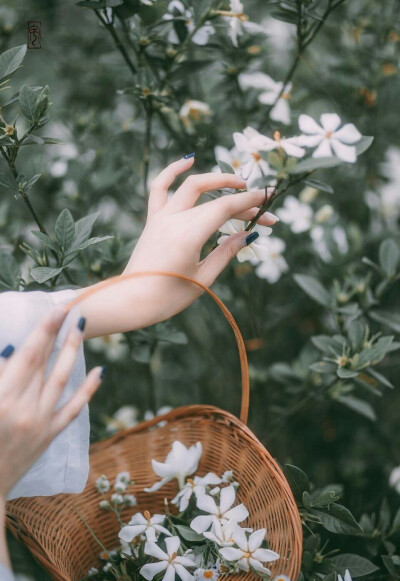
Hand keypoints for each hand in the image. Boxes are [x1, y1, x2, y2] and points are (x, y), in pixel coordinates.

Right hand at [0, 309, 102, 499]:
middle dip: (57, 332)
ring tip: (80, 328)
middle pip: (45, 361)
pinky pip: (73, 409)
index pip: (28, 355)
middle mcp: (24, 409)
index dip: (43, 329)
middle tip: (71, 307)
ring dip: (73, 351)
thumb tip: (11, 350)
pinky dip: (87, 390)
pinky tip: (99, 371)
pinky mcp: (49, 436)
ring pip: (61, 379)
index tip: (56, 308)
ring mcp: (40, 423)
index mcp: (1, 400)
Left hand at [79, 155, 277, 337]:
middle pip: (215, 200)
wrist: (130, 302)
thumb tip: (248, 234)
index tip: (269, 199)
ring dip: (217, 181)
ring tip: (239, 183)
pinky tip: (189, 160)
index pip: (225, 208)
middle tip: (263, 211)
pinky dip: (172, 171)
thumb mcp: (202, 279)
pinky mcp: (152, 220)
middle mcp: (174, 220)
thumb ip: (225, 253)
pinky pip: (160, 188)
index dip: (250, 201)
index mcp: (188, 236)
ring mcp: (161, 217)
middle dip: (243, 202)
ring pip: (192, 187)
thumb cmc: (167, 298)